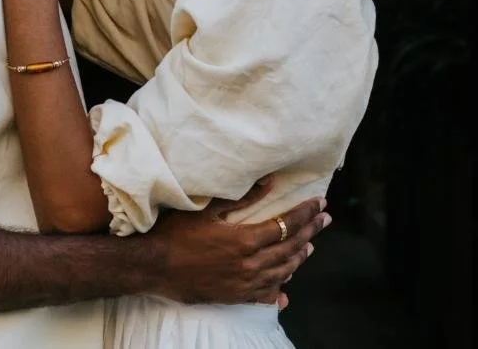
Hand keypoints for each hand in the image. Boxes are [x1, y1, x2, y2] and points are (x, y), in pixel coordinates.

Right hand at [146, 177, 329, 308]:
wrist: (152, 267)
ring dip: (299, 257)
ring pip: (282, 271)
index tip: (320, 204)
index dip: (305, 213)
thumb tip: (270, 182)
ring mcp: (243, 284)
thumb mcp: (207, 209)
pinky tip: (285, 291)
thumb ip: (243, 197)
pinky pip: (264, 294)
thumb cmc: (175, 233)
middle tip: (324, 220)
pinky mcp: (234, 296)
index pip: (286, 225)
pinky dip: (278, 288)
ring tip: (309, 247)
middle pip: (290, 248)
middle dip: (310, 232)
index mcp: (245, 240)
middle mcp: (249, 265)